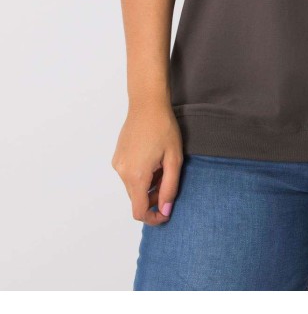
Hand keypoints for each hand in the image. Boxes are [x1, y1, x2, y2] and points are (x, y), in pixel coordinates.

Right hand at [111, 100, 183, 225]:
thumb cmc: (164, 128)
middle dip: (153, 198)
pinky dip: (140, 175)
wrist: (147, 104)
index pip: (139, 211)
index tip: (166, 212)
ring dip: (148, 185)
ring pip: (133, 187)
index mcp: (136, 176)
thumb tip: (164, 210)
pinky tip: (152, 158)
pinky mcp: (117, 156)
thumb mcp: (174, 159)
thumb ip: (170, 187)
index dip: (153, 218)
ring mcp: (117, 164)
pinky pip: (128, 175)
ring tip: (162, 166)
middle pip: (136, 200)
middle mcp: (122, 172)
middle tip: (168, 182)